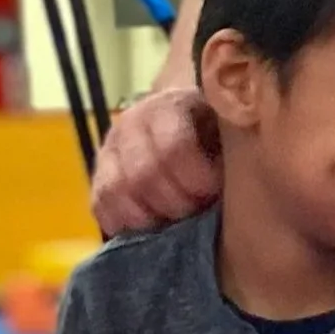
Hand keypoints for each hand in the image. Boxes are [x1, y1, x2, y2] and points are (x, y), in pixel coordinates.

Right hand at [89, 87, 220, 235]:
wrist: (192, 132)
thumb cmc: (218, 138)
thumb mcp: (230, 133)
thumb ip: (232, 147)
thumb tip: (236, 179)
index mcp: (172, 104)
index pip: (173, 147)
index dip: (196, 179)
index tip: (213, 192)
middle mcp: (133, 121)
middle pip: (142, 174)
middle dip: (174, 204)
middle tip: (196, 212)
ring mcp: (110, 149)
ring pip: (116, 191)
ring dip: (149, 217)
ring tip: (175, 222)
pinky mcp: (99, 177)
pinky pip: (101, 206)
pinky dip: (124, 224)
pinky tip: (150, 228)